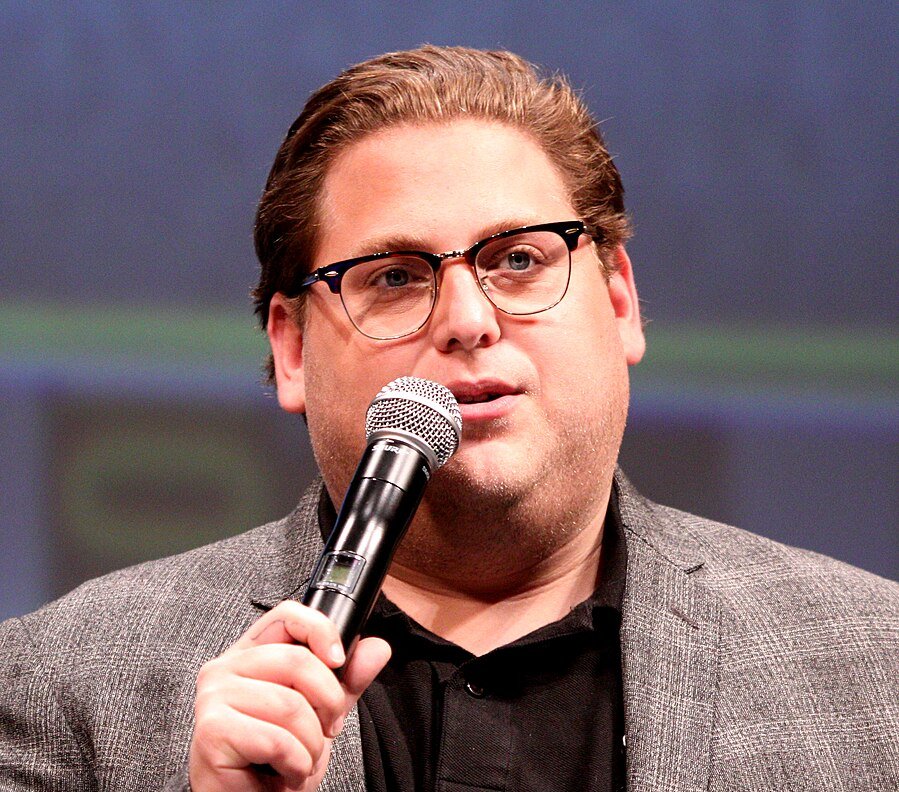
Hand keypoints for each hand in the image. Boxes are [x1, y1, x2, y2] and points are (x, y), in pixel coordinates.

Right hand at [188, 600, 390, 790]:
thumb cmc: (277, 760)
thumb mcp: (321, 713)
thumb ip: (347, 680)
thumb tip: (377, 648)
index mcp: (250, 655)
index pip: (287, 615)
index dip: (320, 630)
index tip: (339, 660)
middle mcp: (225, 668)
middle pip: (296, 661)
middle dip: (328, 703)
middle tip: (327, 730)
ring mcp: (213, 697)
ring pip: (290, 704)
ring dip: (311, 744)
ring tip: (302, 759)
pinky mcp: (212, 731)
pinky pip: (276, 739)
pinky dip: (295, 763)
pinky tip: (287, 772)